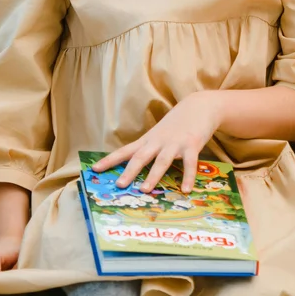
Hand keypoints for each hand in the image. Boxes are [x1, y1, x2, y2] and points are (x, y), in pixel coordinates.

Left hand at [93, 91, 222, 192]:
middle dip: (129, 171)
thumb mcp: (160, 133)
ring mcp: (176, 143)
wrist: (200, 105)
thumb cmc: (178, 123)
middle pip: (141, 157)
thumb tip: (136, 166)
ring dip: (153, 175)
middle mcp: (159, 142)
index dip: (110, 160)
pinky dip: (188, 177)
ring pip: (162, 161)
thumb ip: (150, 147)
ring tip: (145, 189)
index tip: (95, 169)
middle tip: (120, 184)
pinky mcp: (192, 144)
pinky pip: (190, 164)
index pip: (126, 150)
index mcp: (149, 140)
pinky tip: (185, 189)